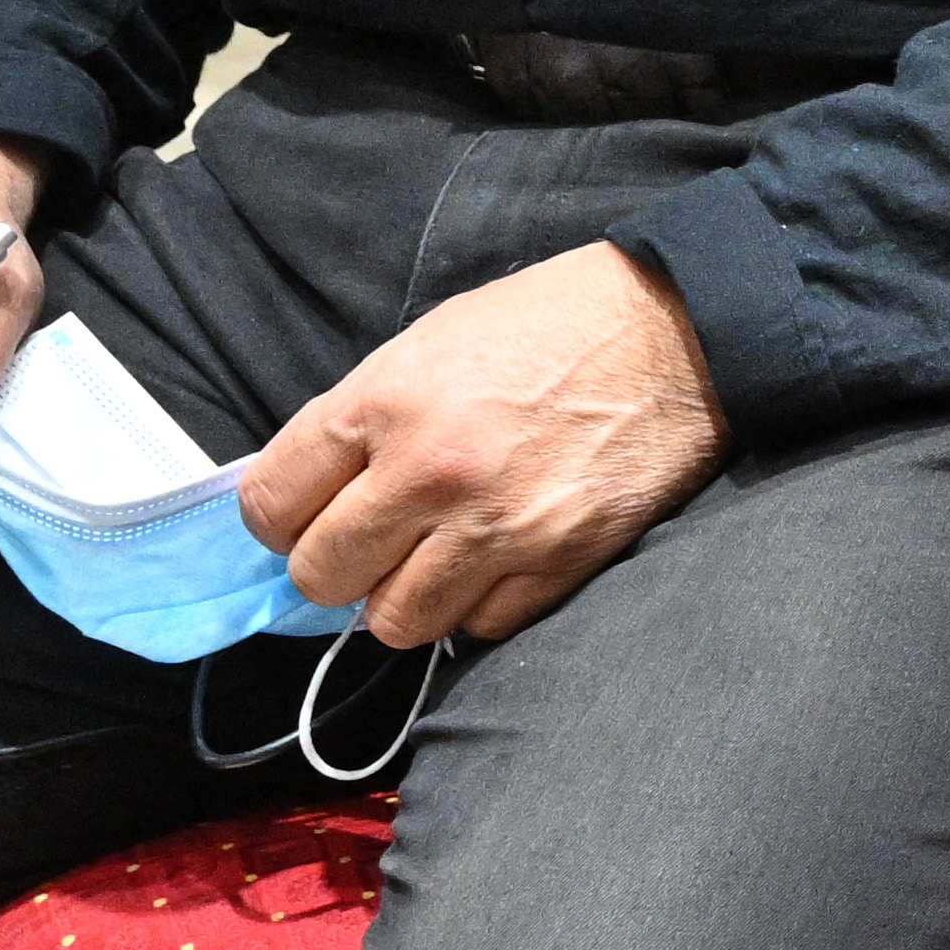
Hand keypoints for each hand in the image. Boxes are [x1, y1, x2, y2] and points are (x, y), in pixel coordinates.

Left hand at [236, 244, 726, 652]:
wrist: (680, 328)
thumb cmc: (550, 324)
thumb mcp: (428, 343)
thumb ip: (363, 422)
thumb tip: (313, 499)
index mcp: (385, 405)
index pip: (269, 507)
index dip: (281, 520)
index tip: (308, 516)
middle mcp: (432, 473)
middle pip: (321, 576)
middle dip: (339, 565)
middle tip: (375, 541)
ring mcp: (499, 525)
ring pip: (397, 620)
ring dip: (409, 595)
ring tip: (440, 557)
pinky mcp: (561, 559)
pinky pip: (483, 625)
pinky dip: (483, 603)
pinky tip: (501, 558)